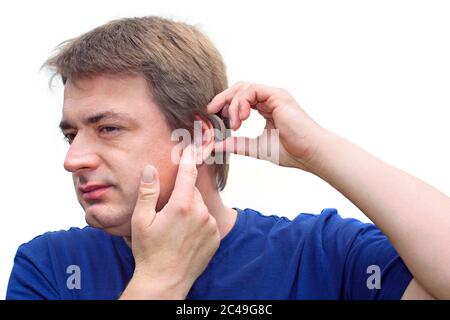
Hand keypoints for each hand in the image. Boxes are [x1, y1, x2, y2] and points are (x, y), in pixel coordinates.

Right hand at [122, 145, 219, 298]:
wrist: (165, 281)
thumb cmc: (149, 251)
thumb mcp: (141, 220)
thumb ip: (148, 192)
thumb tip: (151, 169)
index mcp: (182, 206)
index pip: (188, 173)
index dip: (189, 158)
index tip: (191, 147)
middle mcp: (201, 214)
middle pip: (193, 192)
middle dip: (182, 195)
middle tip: (167, 211)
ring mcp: (210, 227)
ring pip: (200, 207)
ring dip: (190, 209)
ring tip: (175, 228)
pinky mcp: (215, 238)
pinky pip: (207, 221)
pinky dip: (199, 222)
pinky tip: (185, 236)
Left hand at [207, 82, 325, 170]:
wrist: (310, 153)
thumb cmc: (291, 152)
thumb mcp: (256, 148)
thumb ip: (238, 144)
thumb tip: (217, 146)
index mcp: (266, 108)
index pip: (240, 99)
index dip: (224, 106)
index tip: (212, 118)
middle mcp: (269, 99)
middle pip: (238, 89)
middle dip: (222, 99)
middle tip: (211, 113)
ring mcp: (273, 96)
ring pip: (243, 88)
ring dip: (232, 104)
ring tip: (234, 123)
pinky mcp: (277, 95)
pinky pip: (252, 89)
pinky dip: (241, 102)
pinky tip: (241, 118)